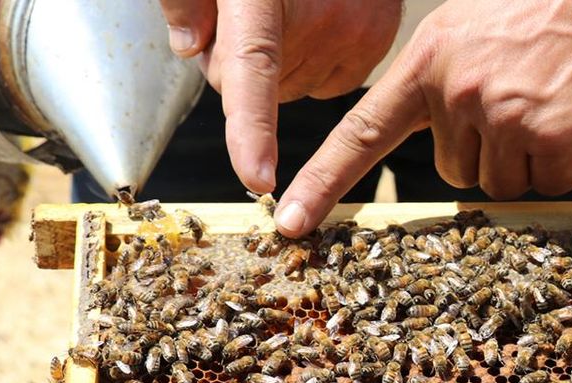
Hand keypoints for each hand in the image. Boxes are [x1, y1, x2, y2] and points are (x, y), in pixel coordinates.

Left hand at [158, 0, 402, 192]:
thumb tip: (192, 49)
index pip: (252, 73)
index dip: (250, 128)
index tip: (256, 175)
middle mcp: (319, 17)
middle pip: (257, 85)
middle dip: (241, 61)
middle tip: (248, 9)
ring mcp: (356, 31)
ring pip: (295, 87)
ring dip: (283, 61)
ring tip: (290, 10)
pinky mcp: (379, 40)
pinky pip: (331, 83)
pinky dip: (316, 62)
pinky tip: (318, 25)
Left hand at [272, 0, 571, 237]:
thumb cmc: (538, 17)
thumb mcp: (465, 33)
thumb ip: (437, 85)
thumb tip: (444, 153)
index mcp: (426, 63)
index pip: (361, 132)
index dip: (324, 181)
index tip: (290, 222)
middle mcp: (457, 93)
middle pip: (451, 172)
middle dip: (483, 152)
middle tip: (516, 103)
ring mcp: (504, 118)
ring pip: (496, 186)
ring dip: (522, 163)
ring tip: (544, 108)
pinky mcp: (551, 141)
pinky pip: (544, 188)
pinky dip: (561, 168)